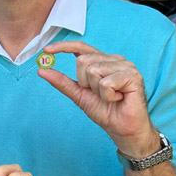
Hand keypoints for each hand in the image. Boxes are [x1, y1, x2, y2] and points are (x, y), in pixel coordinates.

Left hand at [39, 41, 159, 155]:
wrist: (122, 128)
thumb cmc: (105, 111)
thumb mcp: (78, 95)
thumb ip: (62, 82)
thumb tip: (41, 70)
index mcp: (101, 60)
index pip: (80, 47)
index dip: (63, 46)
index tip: (46, 50)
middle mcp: (114, 59)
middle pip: (83, 61)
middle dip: (84, 83)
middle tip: (98, 94)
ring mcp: (125, 65)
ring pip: (93, 71)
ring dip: (97, 91)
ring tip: (111, 97)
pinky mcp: (133, 75)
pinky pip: (106, 82)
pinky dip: (107, 95)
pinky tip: (118, 98)